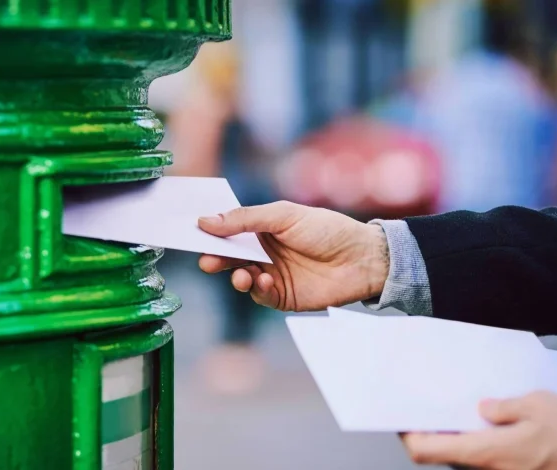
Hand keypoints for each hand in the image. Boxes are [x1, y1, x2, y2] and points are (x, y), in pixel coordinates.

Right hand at [197, 201, 388, 310]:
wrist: (363, 259)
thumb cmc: (328, 230)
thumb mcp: (284, 215)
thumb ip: (245, 219)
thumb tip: (207, 221)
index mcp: (262, 228)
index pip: (228, 229)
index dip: (211, 231)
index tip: (193, 232)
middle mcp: (263, 251)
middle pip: (229, 255)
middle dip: (215, 257)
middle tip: (206, 260)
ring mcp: (271, 274)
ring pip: (239, 277)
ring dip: (235, 276)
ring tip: (241, 274)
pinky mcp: (281, 296)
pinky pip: (259, 295)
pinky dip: (256, 289)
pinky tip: (263, 280)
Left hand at [402, 391, 556, 468]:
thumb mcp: (538, 405)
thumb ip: (503, 407)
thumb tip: (481, 408)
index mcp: (487, 452)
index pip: (426, 450)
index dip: (406, 435)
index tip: (398, 417)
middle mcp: (490, 469)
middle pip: (442, 453)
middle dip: (429, 431)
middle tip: (423, 405)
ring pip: (462, 456)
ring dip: (453, 435)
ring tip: (453, 407)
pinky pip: (483, 458)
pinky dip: (475, 440)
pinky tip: (482, 420)